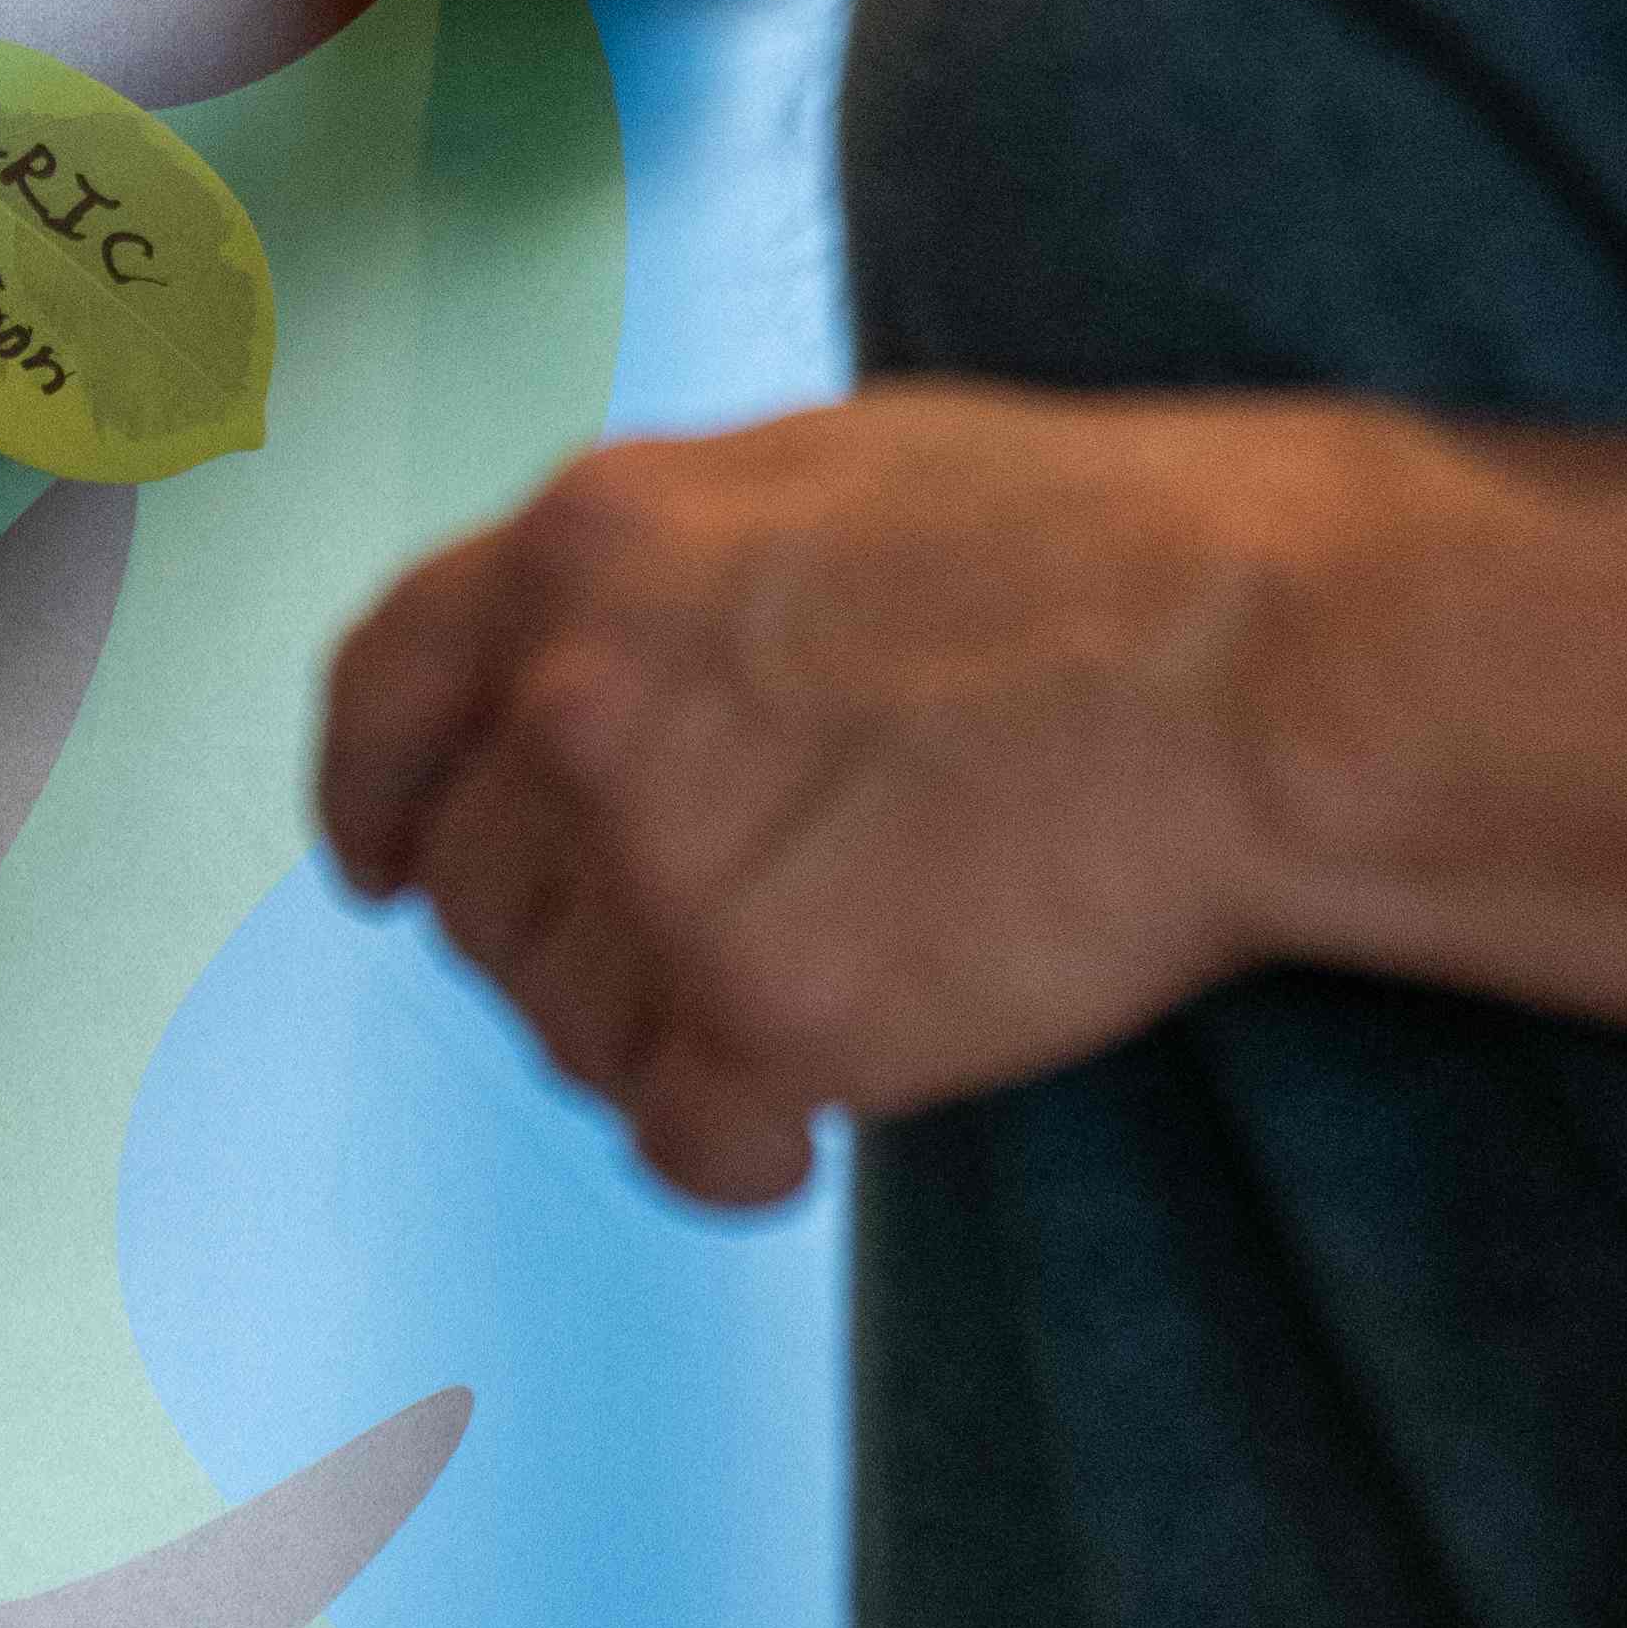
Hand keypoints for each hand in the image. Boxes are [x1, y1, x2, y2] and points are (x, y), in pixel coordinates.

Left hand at [314, 386, 1352, 1209]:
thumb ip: (662, 580)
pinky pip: (680, 1140)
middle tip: (709, 949)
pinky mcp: (765, 1008)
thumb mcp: (816, 479)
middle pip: (476, 893)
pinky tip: (825, 1113)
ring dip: (666, 1038)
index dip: (367, 796)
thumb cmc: (1091, 550)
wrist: (1259, 655)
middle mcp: (578, 701)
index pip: (381, 689)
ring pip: (569, 1029)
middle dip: (568, 942)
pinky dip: (741, 1149)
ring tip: (828, 983)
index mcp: (583, 546)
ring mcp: (660, 859)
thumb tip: (583, 674)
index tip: (372, 868)